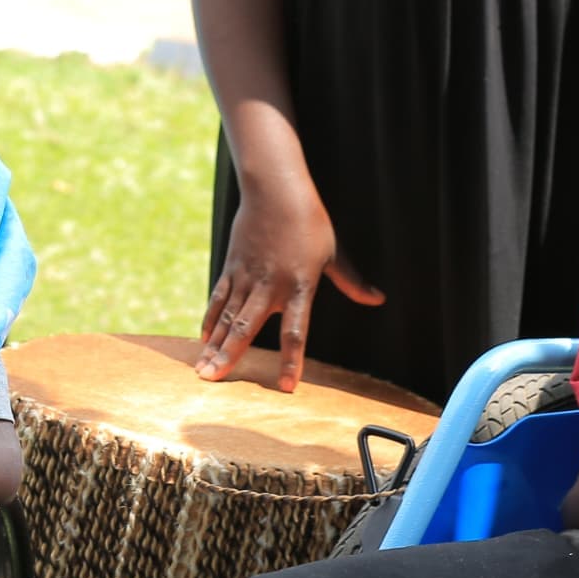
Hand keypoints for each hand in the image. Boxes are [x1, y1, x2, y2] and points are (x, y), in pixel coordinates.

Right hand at [198, 180, 383, 391]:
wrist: (274, 190)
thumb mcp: (334, 253)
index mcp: (299, 287)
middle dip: (228, 356)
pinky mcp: (231, 267)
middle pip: (245, 328)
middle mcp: (269, 287)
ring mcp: (246, 277)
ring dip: (213, 344)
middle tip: (211, 379)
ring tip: (202, 368)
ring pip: (226, 317)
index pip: (295, 332)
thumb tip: (377, 299)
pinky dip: (209, 320)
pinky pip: (218, 298)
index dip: (290, 360)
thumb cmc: (309, 221)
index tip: (285, 387)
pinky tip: (202, 339)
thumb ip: (351, 281)